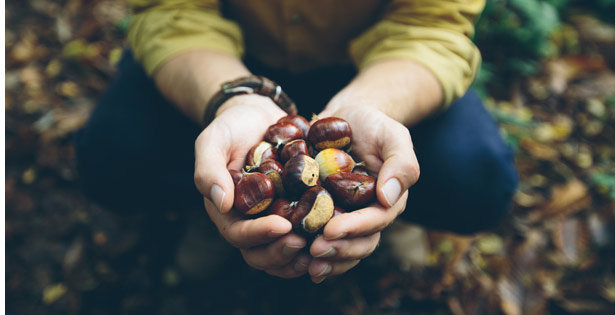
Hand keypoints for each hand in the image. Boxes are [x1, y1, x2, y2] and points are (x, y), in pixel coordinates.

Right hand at [194, 94, 310, 277]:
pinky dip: (319, 238)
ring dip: (301, 256)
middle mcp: (251, 221)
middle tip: (304, 242)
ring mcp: (275, 218)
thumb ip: (208, 170)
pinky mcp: (297, 210)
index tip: (282, 226)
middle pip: (262, 254)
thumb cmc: (231, 127)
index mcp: (228, 212)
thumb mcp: (213, 141)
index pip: (239, 234)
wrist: (258, 115)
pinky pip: (307, 233)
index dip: (260, 235)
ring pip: (284, 252)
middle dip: (282, 253)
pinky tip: (337, 231)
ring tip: (322, 245)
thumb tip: (221, 203)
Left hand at [306, 105, 419, 282]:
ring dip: (324, 258)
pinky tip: (290, 255)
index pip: (375, 221)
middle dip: (338, 250)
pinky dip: (305, 249)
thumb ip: (401, 164)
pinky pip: (316, 236)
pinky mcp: (320, 212)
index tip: (331, 231)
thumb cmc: (372, 125)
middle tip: (314, 251)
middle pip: (358, 243)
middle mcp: (366, 215)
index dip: (354, 229)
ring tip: (303, 262)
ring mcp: (343, 216)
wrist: (345, 117)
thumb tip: (389, 197)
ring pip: (339, 247)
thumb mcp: (393, 135)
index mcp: (386, 201)